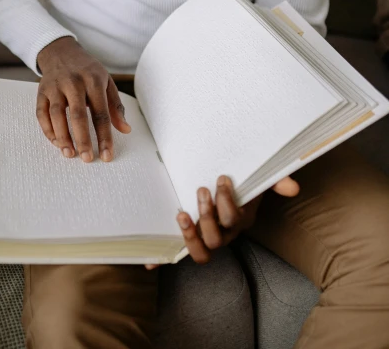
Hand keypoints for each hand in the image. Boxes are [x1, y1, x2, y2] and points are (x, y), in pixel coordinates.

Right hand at [36, 37, 130, 162]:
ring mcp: (55, 86)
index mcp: (94, 80)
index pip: (101, 113)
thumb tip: (126, 129)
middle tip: (88, 158)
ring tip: (70, 154)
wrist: (62, 52)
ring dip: (62, 137)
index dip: (104, 136)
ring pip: (57, 114)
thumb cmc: (88, 70)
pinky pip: (41, 113)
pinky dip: (48, 130)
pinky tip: (57, 143)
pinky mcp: (41, 91)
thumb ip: (115, 106)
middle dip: (83, 139)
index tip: (107, 155)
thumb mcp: (107, 82)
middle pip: (78, 115)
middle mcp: (74, 82)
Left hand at [146, 175, 298, 268]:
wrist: (226, 184)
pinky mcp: (190, 239)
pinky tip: (149, 262)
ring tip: (181, 212)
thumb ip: (276, 182)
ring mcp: (207, 239)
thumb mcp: (258, 180)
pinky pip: (177, 256)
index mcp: (240, 221)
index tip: (221, 178)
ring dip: (190, 235)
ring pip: (201, 252)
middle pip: (217, 239)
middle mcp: (224, 234)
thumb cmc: (241, 183)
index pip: (235, 220)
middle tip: (201, 189)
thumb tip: (292, 187)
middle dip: (207, 215)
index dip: (227, 203)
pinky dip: (162, 262)